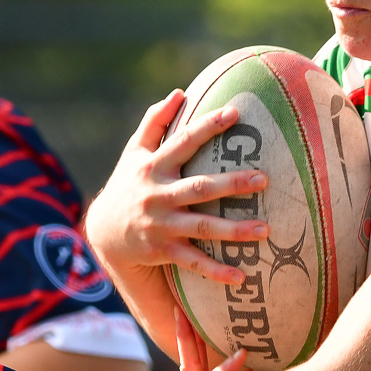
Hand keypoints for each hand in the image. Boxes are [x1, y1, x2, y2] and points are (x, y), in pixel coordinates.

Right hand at [83, 91, 268, 286]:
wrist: (104, 232)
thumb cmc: (129, 184)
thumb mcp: (134, 152)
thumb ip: (155, 122)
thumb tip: (178, 92)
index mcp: (154, 167)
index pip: (183, 142)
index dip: (207, 127)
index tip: (235, 113)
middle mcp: (159, 195)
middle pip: (199, 188)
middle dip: (231, 184)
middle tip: (264, 179)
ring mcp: (162, 225)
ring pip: (201, 228)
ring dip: (233, 231)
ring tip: (265, 229)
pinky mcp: (164, 251)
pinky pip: (194, 262)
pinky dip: (216, 271)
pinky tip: (242, 277)